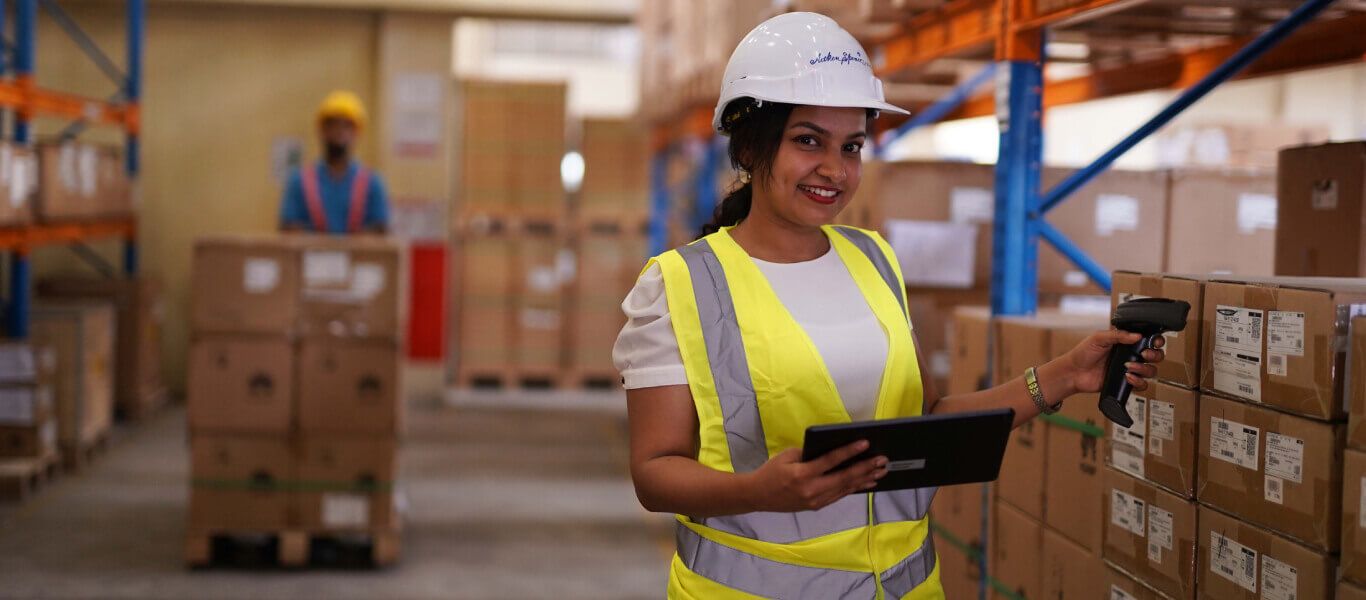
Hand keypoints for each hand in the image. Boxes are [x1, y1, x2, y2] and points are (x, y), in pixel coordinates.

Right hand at [745, 441, 886, 512]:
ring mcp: (815, 500)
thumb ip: (809, 454)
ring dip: (865, 479)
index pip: (830, 461)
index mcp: (802, 474)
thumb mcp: (786, 456)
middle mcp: (811, 489)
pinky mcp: (816, 506)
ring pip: (845, 488)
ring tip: (881, 472)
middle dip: (865, 468)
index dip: (849, 452)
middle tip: (882, 460)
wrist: (757, 496)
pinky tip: (866, 482)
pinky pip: (839, 495)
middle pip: (844, 477)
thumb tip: (832, 453)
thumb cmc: (771, 471)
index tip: (865, 443)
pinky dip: (854, 488)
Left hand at [1059, 330, 1166, 394]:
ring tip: (1130, 366)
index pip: (1148, 340)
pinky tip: (1128, 377)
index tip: (1153, 342)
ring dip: (1145, 369)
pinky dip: (1138, 382)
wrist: (1074, 373)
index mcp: (1126, 343)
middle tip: (1144, 355)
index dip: (1156, 341)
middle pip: (1155, 356)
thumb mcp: (1098, 338)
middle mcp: (1130, 356)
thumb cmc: (1083, 354)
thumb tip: (1136, 335)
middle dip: (1154, 355)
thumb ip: (1117, 335)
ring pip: (1150, 371)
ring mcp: (1129, 370)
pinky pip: (1141, 385)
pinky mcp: (1126, 383)